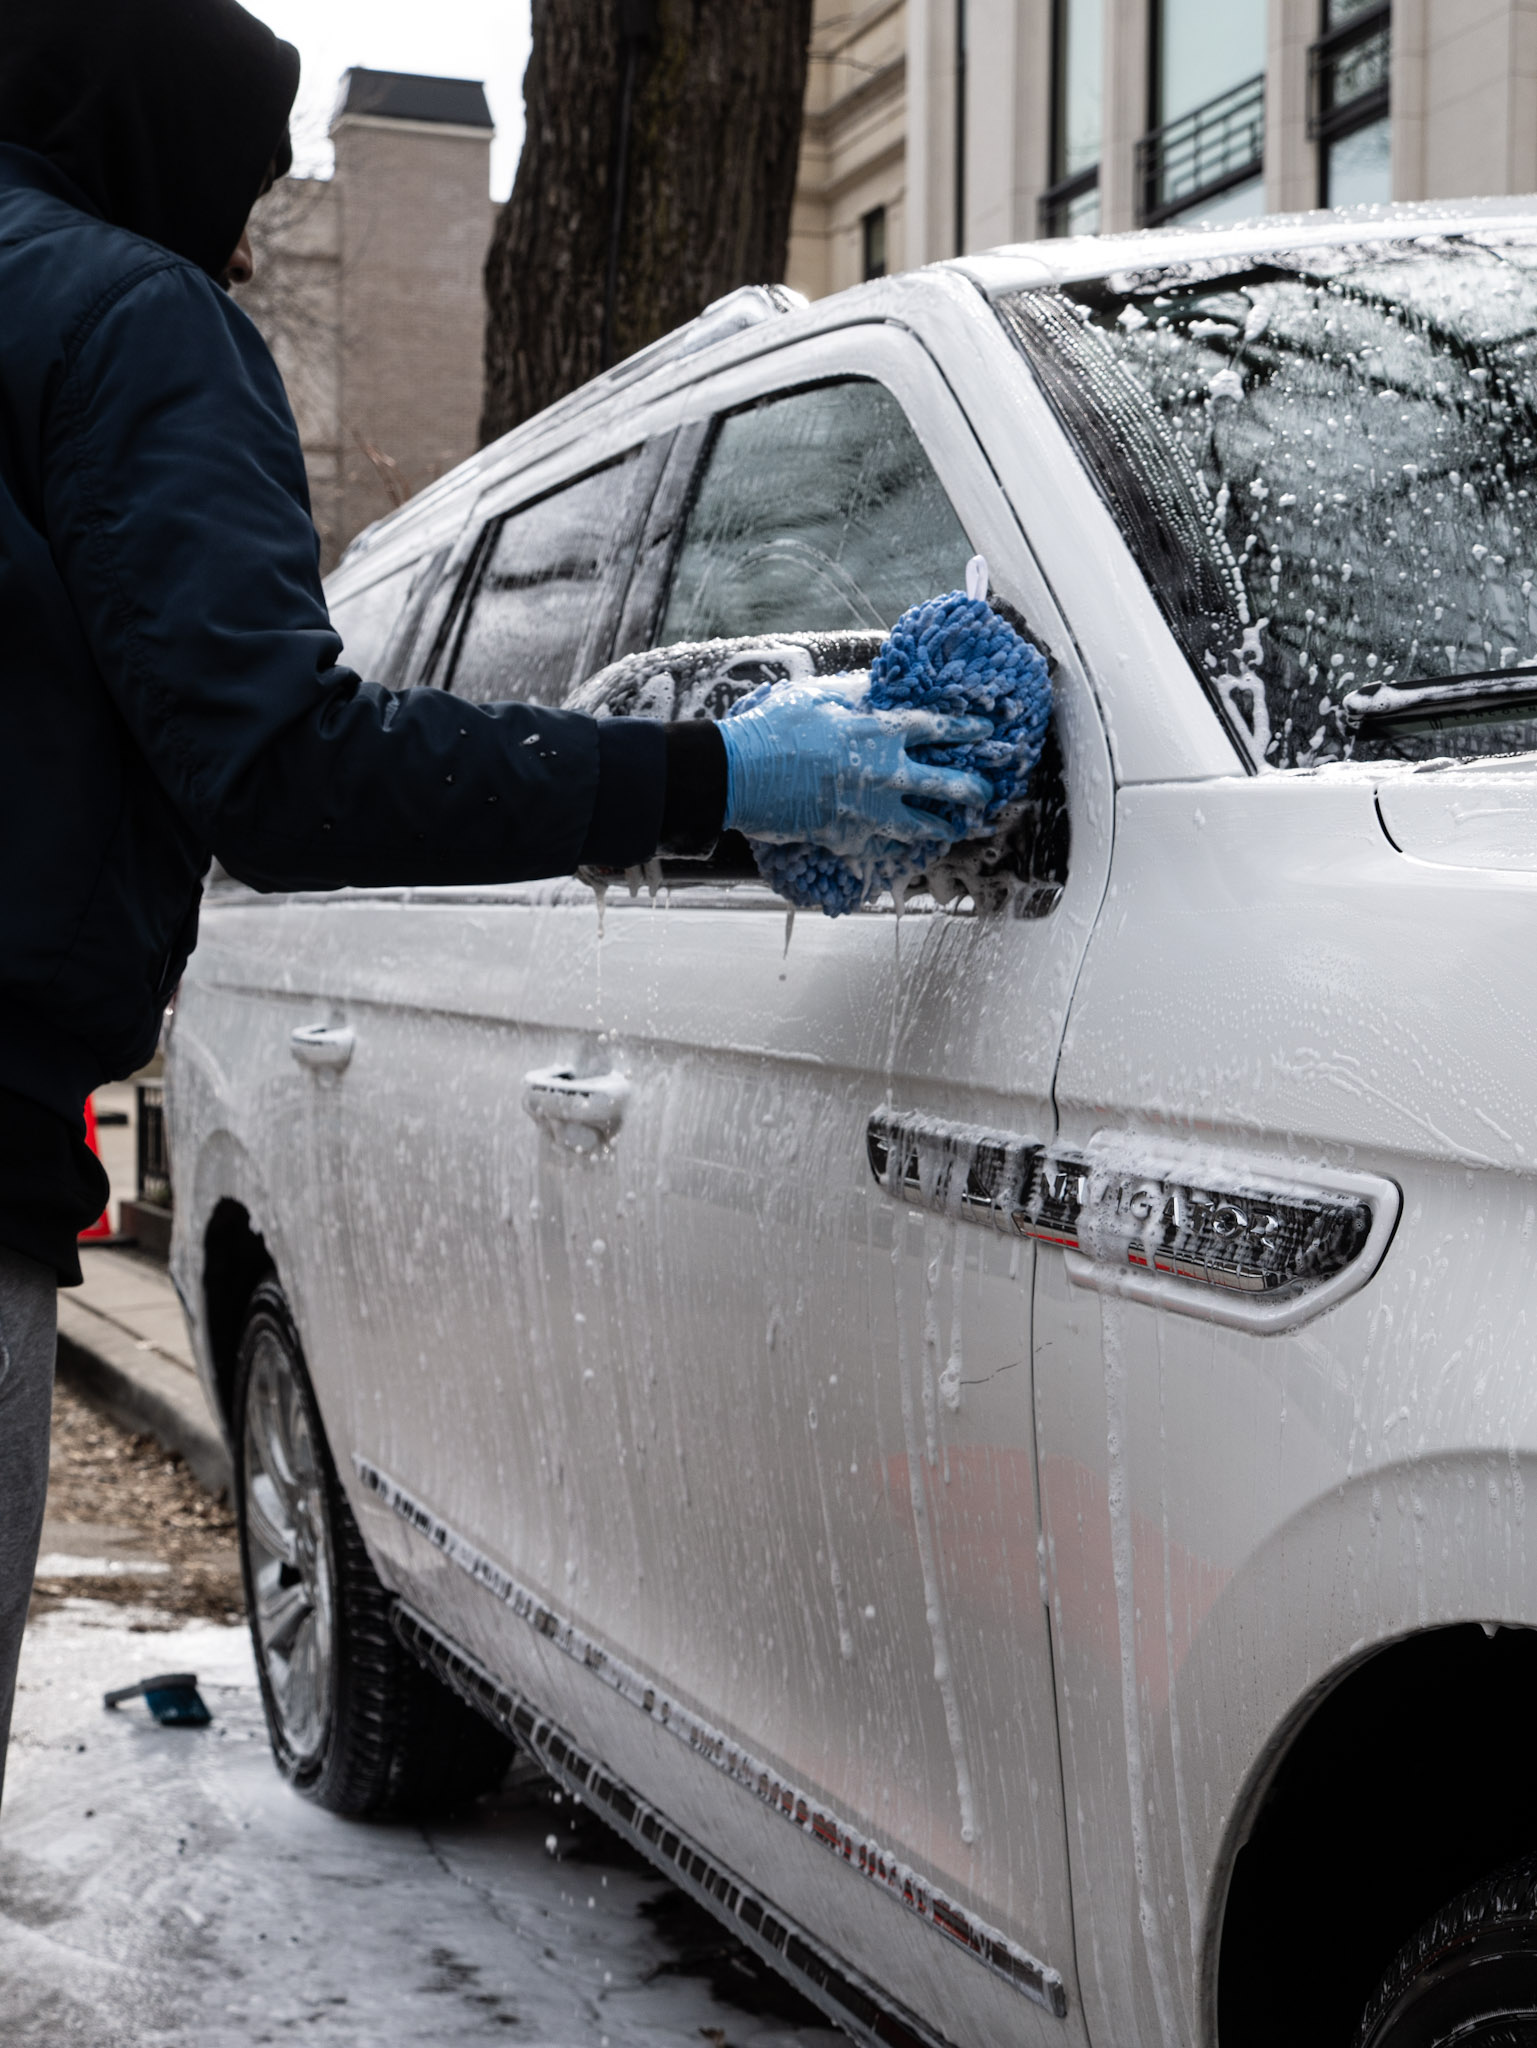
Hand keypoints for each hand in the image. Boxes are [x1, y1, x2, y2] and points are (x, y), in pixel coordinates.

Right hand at [719, 677, 991, 854]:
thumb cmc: (775, 728)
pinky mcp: (849, 838)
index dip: (967, 730)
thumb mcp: (819, 696)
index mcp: (881, 732)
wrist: (741, 774)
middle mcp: (885, 774)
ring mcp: (869, 811)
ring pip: (923, 826)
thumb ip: (857, 694)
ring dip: (944, 827)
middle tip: (986, 793)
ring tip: (955, 828)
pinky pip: (884, 848)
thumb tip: (877, 688)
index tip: (986, 731)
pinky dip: (897, 848)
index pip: (939, 729)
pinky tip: (908, 849)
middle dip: (974, 789)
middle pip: (947, 786)